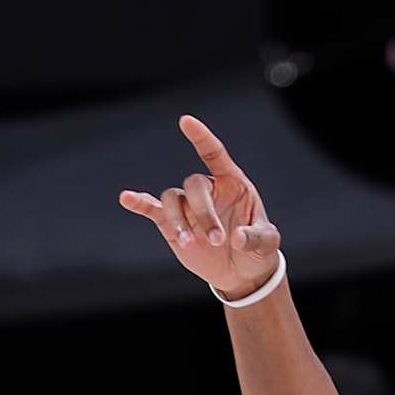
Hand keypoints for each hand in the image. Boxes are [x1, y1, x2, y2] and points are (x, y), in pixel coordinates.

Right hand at [120, 115, 281, 300]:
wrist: (241, 273)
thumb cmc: (257, 250)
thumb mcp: (267, 244)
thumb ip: (256, 238)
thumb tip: (238, 237)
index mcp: (231, 183)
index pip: (214, 153)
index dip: (200, 137)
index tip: (186, 121)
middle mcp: (207, 189)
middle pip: (194, 185)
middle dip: (203, 213)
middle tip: (217, 240)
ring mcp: (188, 206)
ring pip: (173, 198)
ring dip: (178, 220)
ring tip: (188, 243)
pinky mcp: (172, 224)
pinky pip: (153, 208)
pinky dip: (139, 203)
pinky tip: (126, 198)